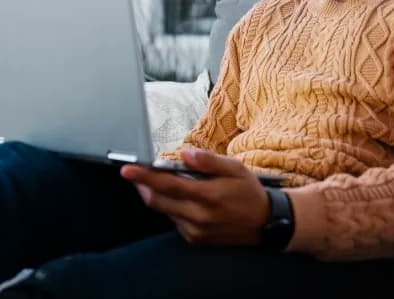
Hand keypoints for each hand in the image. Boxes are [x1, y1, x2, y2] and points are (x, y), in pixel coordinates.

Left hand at [120, 149, 268, 246]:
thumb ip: (208, 161)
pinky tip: (181, 198)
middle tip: (136, 173)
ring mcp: (195, 231)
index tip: (127, 169)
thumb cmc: (249, 192)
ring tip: (162, 181)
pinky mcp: (195, 239)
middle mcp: (199, 217)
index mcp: (207, 196)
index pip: (167, 185)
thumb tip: (185, 153)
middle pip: (157, 201)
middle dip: (143, 186)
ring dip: (157, 196)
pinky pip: (174, 221)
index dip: (144, 176)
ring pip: (164, 211)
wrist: (265, 223)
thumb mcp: (234, 168)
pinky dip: (171, 207)